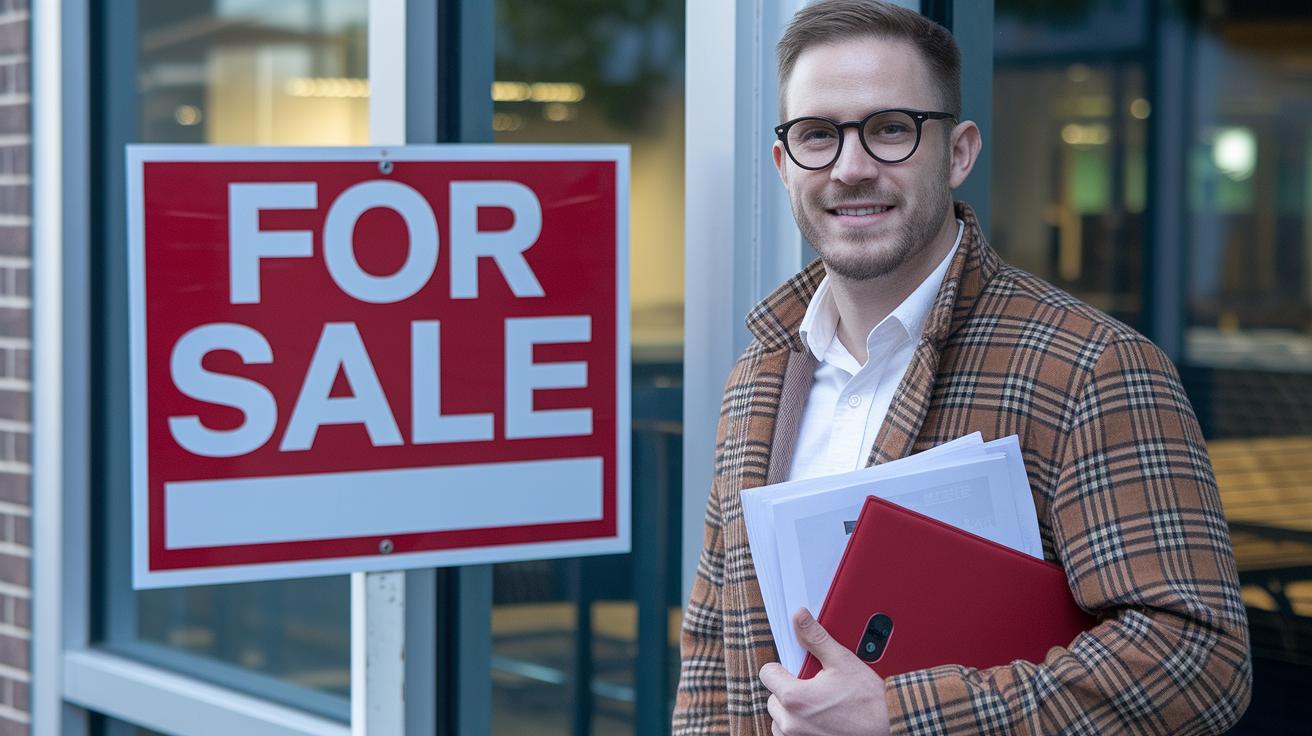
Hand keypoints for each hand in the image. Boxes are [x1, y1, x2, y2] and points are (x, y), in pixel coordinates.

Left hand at [759, 608, 890, 735]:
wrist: (889, 725)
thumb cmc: (868, 700)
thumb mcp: (841, 661)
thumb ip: (815, 638)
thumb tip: (800, 618)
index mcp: (794, 698)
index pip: (767, 674)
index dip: (780, 667)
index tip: (792, 668)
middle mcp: (791, 723)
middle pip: (773, 698)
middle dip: (788, 690)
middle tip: (813, 687)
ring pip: (780, 720)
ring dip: (792, 712)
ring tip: (817, 705)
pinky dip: (799, 728)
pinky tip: (819, 720)